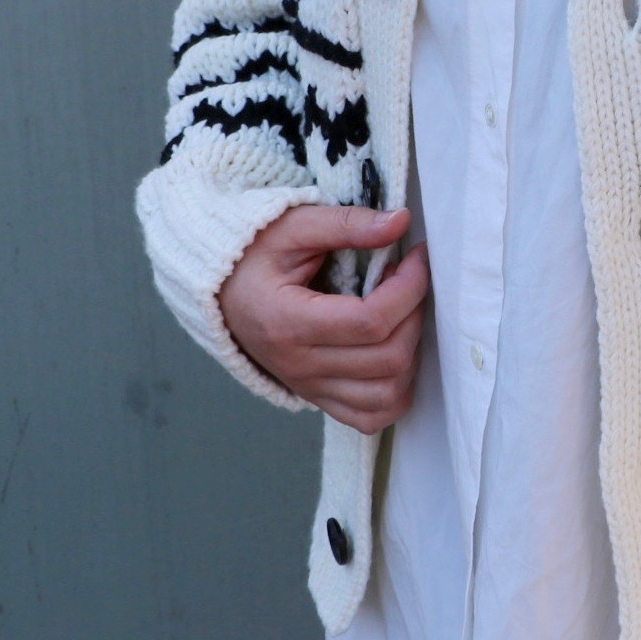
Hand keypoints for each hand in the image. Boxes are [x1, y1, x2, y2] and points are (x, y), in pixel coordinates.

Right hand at [217, 204, 428, 430]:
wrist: (221, 291)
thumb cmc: (255, 255)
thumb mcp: (294, 226)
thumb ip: (347, 224)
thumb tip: (401, 222)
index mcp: (288, 322)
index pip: (370, 321)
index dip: (409, 288)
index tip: (418, 258)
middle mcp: (299, 365)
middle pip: (388, 358)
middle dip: (414, 314)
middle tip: (408, 281)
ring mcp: (309, 387)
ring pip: (388, 394)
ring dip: (411, 353)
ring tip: (401, 314)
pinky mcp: (318, 398)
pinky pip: (371, 417)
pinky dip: (396, 392)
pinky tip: (394, 353)